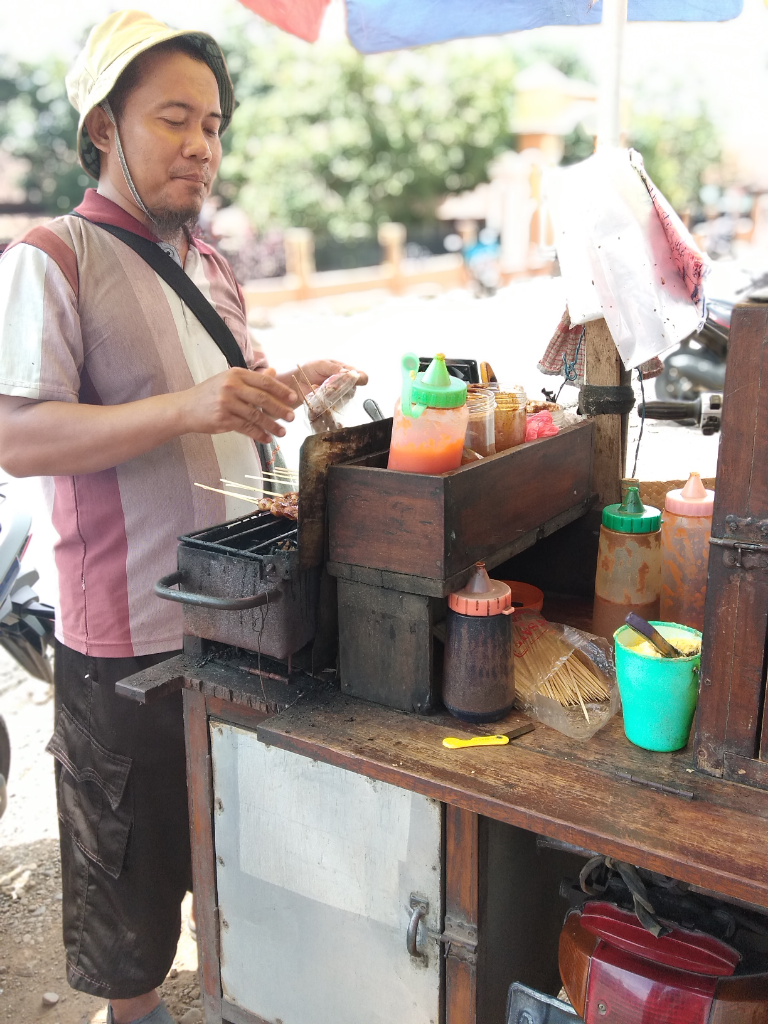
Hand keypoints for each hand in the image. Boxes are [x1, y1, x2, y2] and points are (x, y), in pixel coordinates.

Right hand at [178, 367, 297, 442]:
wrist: (185, 408)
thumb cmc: (209, 393)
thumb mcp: (228, 380)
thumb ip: (251, 378)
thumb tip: (273, 372)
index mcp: (236, 374)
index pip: (264, 381)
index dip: (281, 390)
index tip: (293, 398)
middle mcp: (231, 386)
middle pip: (263, 399)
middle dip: (280, 409)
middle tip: (292, 417)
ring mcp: (227, 403)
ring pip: (256, 416)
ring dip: (272, 425)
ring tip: (283, 432)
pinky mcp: (223, 419)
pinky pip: (246, 428)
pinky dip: (258, 434)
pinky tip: (267, 438)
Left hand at [288, 360, 368, 398]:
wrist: (297, 379)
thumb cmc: (311, 369)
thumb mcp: (322, 363)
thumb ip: (334, 368)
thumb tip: (347, 373)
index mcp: (347, 372)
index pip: (362, 377)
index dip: (360, 379)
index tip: (353, 379)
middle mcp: (346, 386)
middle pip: (352, 390)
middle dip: (339, 387)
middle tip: (327, 382)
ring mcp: (338, 397)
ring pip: (342, 399)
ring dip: (329, 393)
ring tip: (318, 386)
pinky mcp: (330, 406)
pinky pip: (331, 406)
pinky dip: (321, 399)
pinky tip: (315, 392)